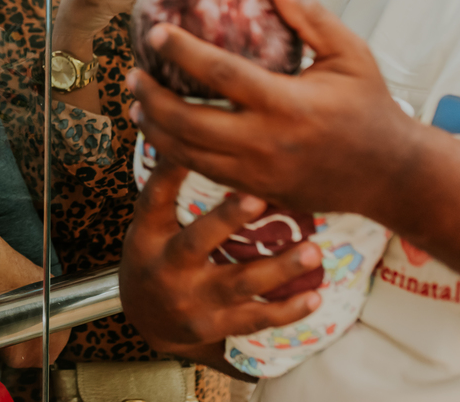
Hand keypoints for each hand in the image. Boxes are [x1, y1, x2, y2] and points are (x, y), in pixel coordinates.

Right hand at [120, 158, 321, 360]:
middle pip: (194, 242)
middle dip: (225, 221)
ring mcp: (190, 300)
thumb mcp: (150, 222)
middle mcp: (165, 266)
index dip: (168, 172)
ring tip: (312, 251)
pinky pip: (253, 319)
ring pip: (236, 283)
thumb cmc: (156, 254)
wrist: (145, 317)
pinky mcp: (213, 326)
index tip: (186, 146)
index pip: (153, 198)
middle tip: (258, 197)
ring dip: (277, 269)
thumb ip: (168, 187)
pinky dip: (286, 310)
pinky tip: (314, 296)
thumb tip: (186, 132)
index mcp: (147, 234)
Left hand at [125, 0, 418, 215]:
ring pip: (187, 155)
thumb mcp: (351, 56)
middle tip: (132, 75)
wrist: (390, 176)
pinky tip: (161, 132)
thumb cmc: (369, 107)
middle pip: (189, 122)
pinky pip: (202, 172)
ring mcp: (257, 172)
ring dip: (154, 129)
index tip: (155, 33)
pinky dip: (174, 153)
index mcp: (288, 104)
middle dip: (152, 98)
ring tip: (136, 104)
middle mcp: (267, 142)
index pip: (222, 75)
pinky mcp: (254, 191)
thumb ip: (312, 18)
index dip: (183, 52)